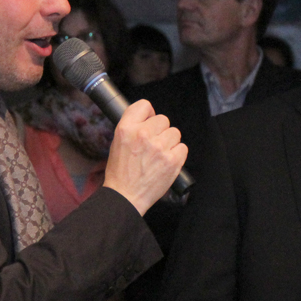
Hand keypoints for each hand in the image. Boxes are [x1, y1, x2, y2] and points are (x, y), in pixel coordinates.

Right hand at [103, 100, 187, 215]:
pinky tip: (166, 161)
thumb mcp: (118, 142)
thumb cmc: (121, 172)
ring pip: (174, 133)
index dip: (149, 114)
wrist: (125, 196)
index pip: (144, 105)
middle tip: (152, 145)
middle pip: (163, 119)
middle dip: (160, 131)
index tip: (149, 121)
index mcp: (126, 128)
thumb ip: (133, 127)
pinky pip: (183, 147)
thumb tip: (150, 117)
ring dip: (169, 143)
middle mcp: (143, 134)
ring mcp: (159, 147)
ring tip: (159, 155)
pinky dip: (177, 154)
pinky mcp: (172, 160)